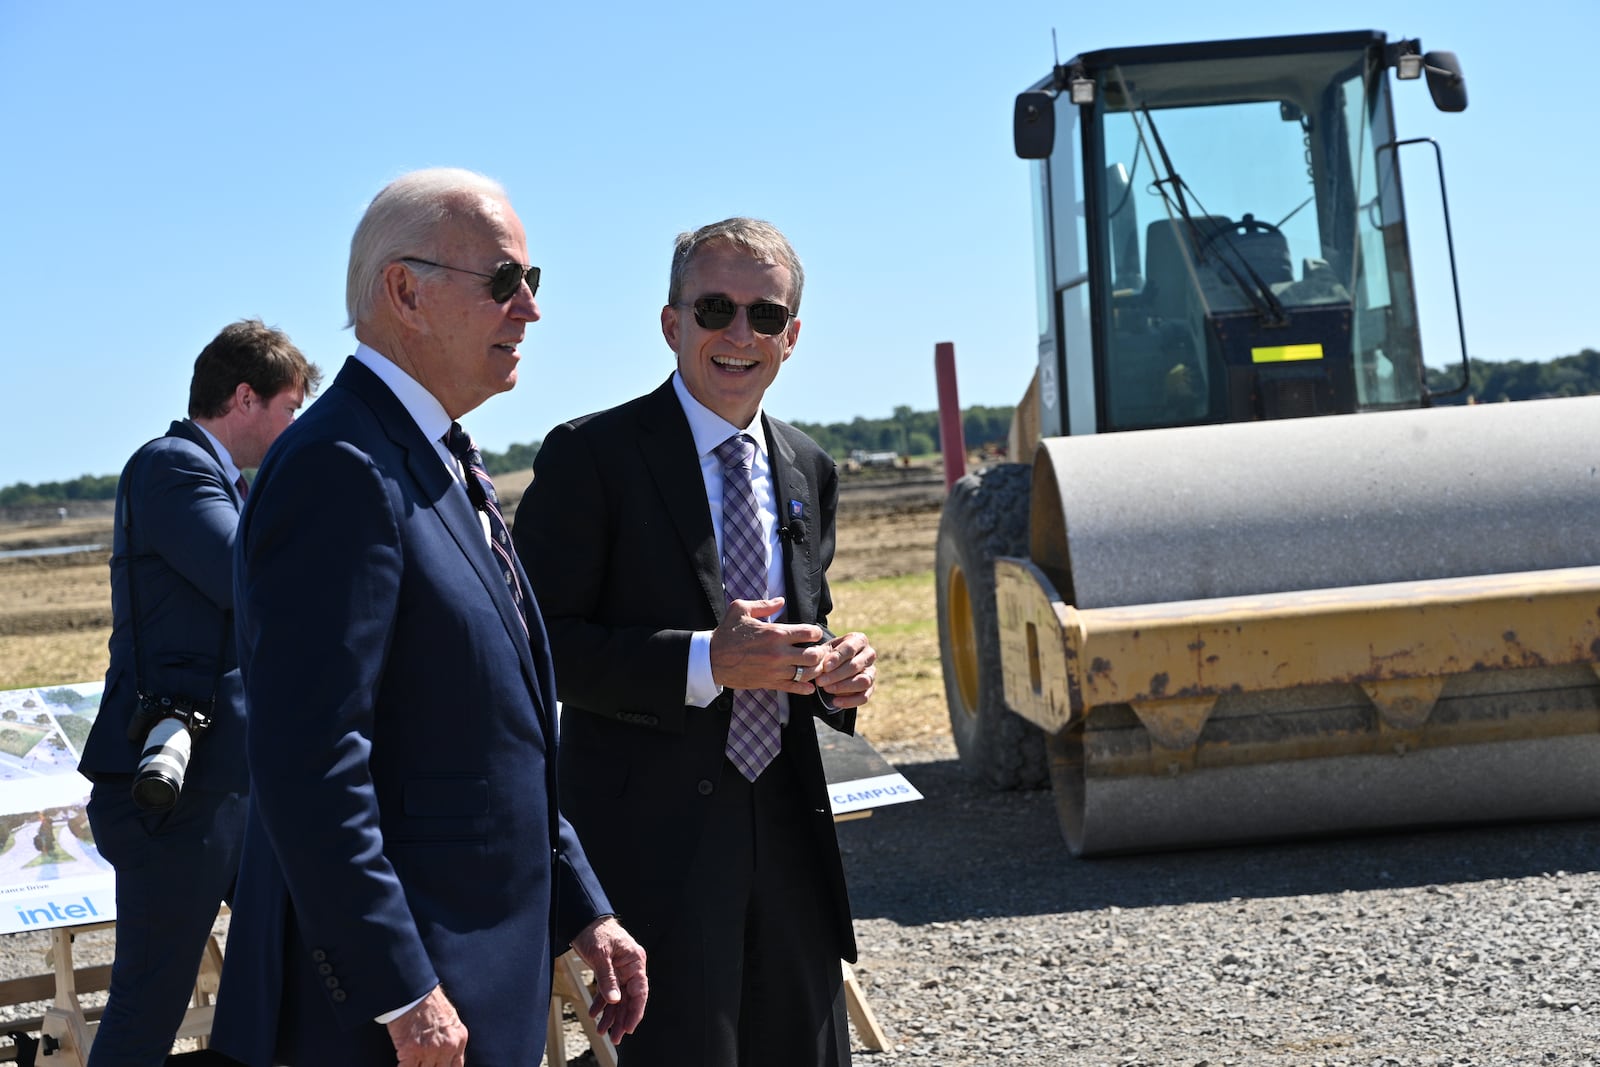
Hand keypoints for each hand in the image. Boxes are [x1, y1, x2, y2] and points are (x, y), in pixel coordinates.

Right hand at [386, 985, 466, 1066]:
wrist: (414, 991)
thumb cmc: (428, 1001)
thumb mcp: (450, 1019)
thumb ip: (450, 1038)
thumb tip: (445, 1055)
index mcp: (460, 1039)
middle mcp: (448, 1047)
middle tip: (421, 1064)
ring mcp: (431, 1050)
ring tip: (412, 1062)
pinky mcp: (412, 1051)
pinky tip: (400, 1063)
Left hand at [570, 916, 648, 1043]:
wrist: (583, 920)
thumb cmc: (595, 932)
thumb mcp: (600, 956)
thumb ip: (607, 978)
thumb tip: (614, 1000)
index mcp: (635, 961)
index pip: (640, 991)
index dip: (636, 1011)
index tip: (629, 1027)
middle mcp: (630, 967)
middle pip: (629, 999)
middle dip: (622, 1019)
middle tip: (615, 1037)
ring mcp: (620, 970)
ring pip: (618, 998)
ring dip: (611, 1015)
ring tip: (602, 1031)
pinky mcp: (609, 971)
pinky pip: (608, 992)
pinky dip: (601, 1004)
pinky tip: (595, 1014)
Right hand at [709, 597, 827, 693]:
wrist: (711, 659)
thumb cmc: (726, 633)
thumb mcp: (740, 609)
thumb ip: (764, 604)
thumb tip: (781, 601)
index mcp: (775, 633)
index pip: (809, 633)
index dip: (815, 632)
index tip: (812, 633)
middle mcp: (778, 653)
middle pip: (814, 655)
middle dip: (819, 652)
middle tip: (817, 650)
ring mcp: (775, 670)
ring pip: (807, 673)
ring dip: (813, 669)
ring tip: (812, 666)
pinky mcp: (769, 683)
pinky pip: (794, 688)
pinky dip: (805, 688)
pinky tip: (808, 685)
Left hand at [811, 631, 875, 708]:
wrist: (833, 667)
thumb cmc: (827, 655)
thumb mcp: (823, 650)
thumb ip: (820, 655)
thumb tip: (818, 664)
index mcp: (859, 640)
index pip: (850, 648)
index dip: (837, 658)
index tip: (825, 667)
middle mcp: (869, 654)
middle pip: (856, 665)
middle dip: (837, 675)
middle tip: (820, 681)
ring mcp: (872, 672)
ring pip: (863, 681)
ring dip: (844, 687)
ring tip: (827, 689)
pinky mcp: (870, 688)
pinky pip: (864, 697)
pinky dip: (850, 701)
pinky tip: (835, 701)